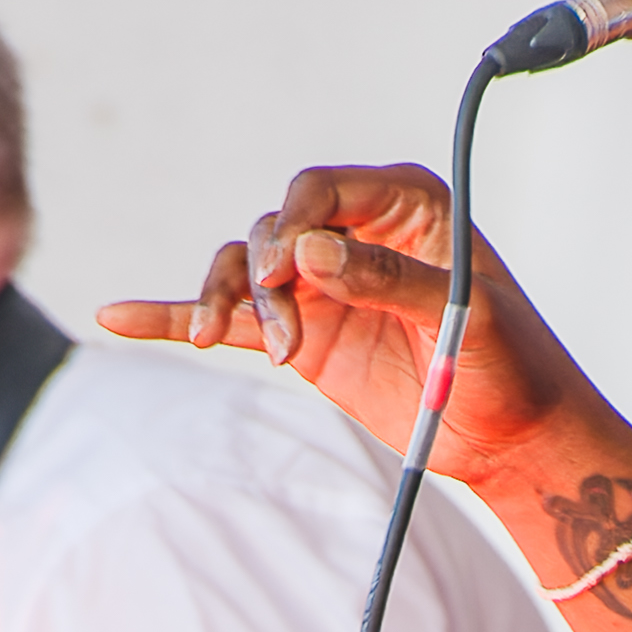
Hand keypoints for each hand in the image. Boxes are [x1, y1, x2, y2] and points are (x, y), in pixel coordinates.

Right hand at [97, 168, 615, 499]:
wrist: (513, 440)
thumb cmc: (512, 368)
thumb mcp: (467, 318)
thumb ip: (390, 281)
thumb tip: (311, 251)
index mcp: (405, 206)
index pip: (320, 191)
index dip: (294, 223)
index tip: (286, 273)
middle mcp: (352, 235)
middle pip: (272, 229)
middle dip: (263, 277)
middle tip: (283, 336)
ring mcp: (320, 285)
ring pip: (243, 268)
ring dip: (229, 303)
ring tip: (232, 344)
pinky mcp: (300, 335)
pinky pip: (229, 319)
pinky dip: (175, 315)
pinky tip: (118, 317)